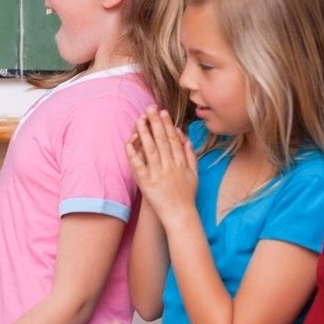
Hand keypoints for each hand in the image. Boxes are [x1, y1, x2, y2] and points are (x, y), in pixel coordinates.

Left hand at [126, 107, 196, 226]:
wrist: (179, 215)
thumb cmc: (186, 195)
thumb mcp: (194, 173)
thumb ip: (190, 155)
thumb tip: (185, 138)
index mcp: (180, 163)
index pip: (173, 139)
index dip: (167, 124)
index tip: (162, 112)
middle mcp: (170, 166)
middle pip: (161, 140)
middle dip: (155, 123)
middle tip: (150, 108)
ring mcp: (158, 174)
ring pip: (150, 149)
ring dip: (144, 132)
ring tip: (140, 119)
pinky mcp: (147, 183)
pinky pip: (138, 165)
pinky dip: (134, 153)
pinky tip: (129, 141)